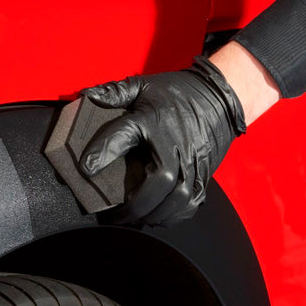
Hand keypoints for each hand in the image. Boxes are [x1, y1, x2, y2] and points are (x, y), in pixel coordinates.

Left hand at [79, 56, 245, 226]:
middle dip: (135, 205)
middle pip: (158, 183)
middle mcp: (174, 145)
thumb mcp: (143, 86)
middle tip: (115, 216)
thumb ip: (114, 92)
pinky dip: (175, 215)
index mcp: (152, 120)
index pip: (121, 137)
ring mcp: (193, 161)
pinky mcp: (205, 173)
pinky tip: (159, 217)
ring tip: (135, 220)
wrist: (219, 96)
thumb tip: (87, 94)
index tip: (86, 169)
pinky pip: (192, 202)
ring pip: (177, 199)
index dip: (101, 153)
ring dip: (155, 214)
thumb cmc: (177, 92)